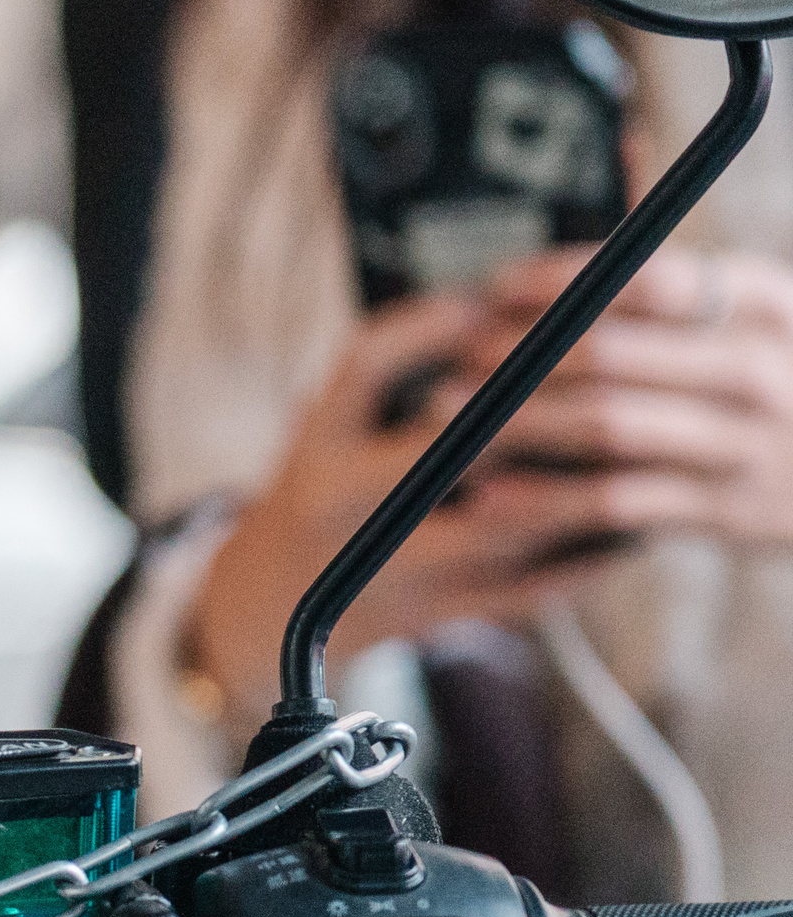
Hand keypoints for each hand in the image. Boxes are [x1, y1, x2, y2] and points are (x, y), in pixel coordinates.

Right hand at [188, 293, 627, 730]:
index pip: (368, 364)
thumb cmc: (334, 481)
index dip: (436, 327)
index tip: (495, 300)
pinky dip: (587, 557)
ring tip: (639, 450)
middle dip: (536, 407)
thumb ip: (402, 357)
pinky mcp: (428, 617)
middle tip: (610, 371)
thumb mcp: (338, 413)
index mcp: (319, 438)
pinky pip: (525, 589)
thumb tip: (501, 298)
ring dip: (579, 488)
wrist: (278, 601)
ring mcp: (384, 565)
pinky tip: (630, 527)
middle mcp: (341, 502)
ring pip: (503, 524)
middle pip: (452, 447)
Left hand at [458, 246, 792, 547]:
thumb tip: (619, 152)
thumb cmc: (785, 379)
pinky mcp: (726, 511)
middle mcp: (756, 368)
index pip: (648, 278)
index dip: (560, 282)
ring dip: (517, 419)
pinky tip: (491, 495)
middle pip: (613, 352)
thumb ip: (683, 268)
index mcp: (762, 302)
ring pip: (607, 426)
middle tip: (455, 357)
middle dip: (518, 353)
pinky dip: (547, 498)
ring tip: (450, 414)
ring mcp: (744, 443)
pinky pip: (618, 501)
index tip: (496, 289)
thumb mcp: (760, 312)